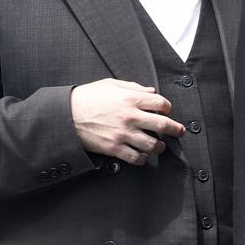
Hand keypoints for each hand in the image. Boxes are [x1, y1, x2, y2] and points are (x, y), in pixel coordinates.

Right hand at [71, 78, 185, 164]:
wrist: (64, 115)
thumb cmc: (87, 97)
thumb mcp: (111, 85)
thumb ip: (134, 87)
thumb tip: (151, 91)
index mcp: (131, 99)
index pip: (162, 104)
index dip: (167, 107)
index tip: (166, 111)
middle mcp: (130, 117)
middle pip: (163, 124)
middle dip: (176, 129)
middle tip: (179, 131)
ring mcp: (123, 134)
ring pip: (152, 144)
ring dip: (159, 147)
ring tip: (159, 146)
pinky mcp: (113, 148)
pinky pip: (135, 158)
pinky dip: (142, 159)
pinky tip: (142, 156)